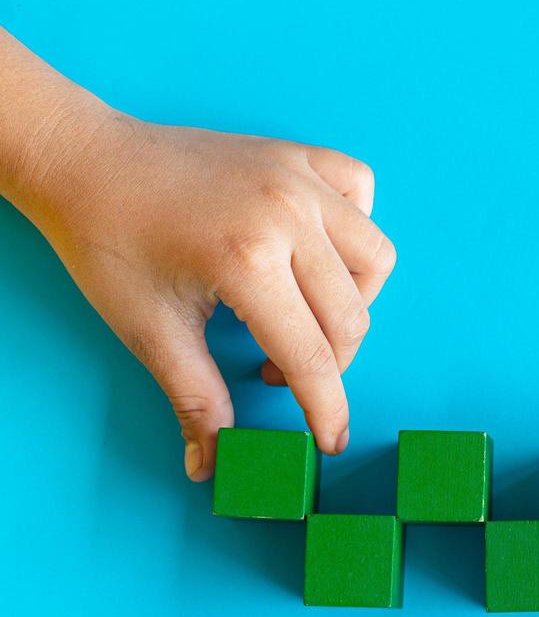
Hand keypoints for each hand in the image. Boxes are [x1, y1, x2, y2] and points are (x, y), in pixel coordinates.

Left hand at [22, 108, 394, 478]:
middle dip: (330, 363)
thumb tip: (210, 462)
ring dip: (354, 299)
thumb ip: (195, 400)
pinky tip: (319, 249)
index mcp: (246, 260)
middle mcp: (285, 214)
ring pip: (374, 257)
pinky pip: (360, 190)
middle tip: (281, 369)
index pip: (312, 357)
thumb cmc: (109, 241)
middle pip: (350, 316)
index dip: (326, 410)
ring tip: (310, 311)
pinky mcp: (297, 155)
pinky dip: (353, 226)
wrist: (86, 162)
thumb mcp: (150, 330)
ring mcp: (297, 178)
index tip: (329, 440)